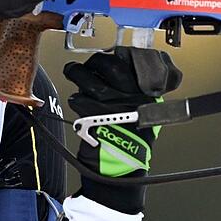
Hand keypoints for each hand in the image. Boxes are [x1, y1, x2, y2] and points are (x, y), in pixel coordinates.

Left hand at [64, 46, 181, 214]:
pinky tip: (77, 100)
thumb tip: (123, 67)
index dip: (120, 55)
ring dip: (76, 73)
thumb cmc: (134, 138)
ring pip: (89, 79)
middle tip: (91, 63)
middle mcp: (129, 96)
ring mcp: (110, 104)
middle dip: (97, 61)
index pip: (133, 62)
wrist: (123, 165)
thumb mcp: (149, 111)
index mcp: (145, 93)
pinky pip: (78, 99)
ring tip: (72, 71)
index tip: (114, 55)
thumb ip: (139, 89)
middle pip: (109, 65)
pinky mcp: (92, 116)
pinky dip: (75, 98)